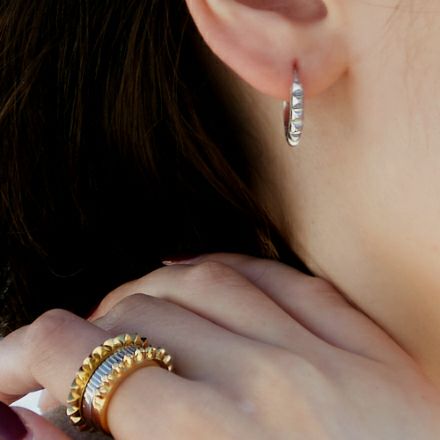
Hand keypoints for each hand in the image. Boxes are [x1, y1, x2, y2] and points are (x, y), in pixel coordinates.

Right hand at [1, 253, 439, 438]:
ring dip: (152, 290)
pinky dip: (229, 270)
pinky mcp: (365, 342)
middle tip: (87, 357)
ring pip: (202, 276)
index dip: (24, 351)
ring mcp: (324, 352)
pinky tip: (207, 282)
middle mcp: (266, 383)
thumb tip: (37, 422)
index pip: (85, 359)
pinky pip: (279, 275)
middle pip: (139, 312)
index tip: (12, 361)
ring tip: (138, 316)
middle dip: (94, 331)